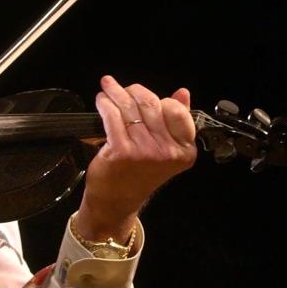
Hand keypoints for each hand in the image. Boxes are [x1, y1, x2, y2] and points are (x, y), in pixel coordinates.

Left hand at [76, 75, 196, 241]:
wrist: (117, 200)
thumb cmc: (139, 172)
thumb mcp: (166, 150)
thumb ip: (177, 121)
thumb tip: (183, 92)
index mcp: (185, 150)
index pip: (177, 110)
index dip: (160, 99)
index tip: (145, 98)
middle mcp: (167, 151)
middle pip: (151, 104)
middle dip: (133, 91)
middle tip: (121, 89)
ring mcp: (145, 151)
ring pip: (129, 107)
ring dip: (115, 92)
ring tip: (108, 87)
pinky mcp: (122, 151)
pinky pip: (113, 116)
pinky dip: (105, 103)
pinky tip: (101, 100)